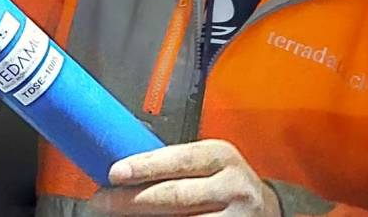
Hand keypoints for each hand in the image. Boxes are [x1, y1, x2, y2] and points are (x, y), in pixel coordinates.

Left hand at [91, 139, 280, 215]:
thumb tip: (125, 172)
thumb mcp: (210, 164)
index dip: (145, 167)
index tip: (115, 173)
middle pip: (174, 196)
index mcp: (222, 157)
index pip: (179, 160)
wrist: (265, 210)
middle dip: (132, 200)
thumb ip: (178, 165)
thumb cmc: (226, 184)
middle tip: (102, 202)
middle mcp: (232, 187)